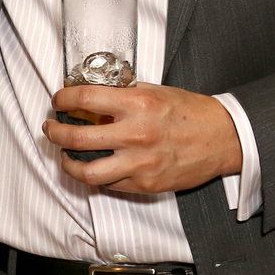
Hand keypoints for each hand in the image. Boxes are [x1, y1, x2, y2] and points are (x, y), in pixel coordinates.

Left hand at [44, 83, 240, 195]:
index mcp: (137, 104)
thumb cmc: (190, 112)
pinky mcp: (145, 183)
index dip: (63, 99)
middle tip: (51, 128)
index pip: (84, 99)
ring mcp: (140, 163)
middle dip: (55, 132)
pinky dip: (97, 175)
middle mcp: (136, 134)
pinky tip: (94, 166)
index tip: (59, 100)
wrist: (223, 138)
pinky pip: (110, 184)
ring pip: (87, 171)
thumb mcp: (155, 91)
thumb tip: (91, 93)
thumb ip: (123, 93)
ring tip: (65, 155)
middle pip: (77, 138)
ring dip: (68, 163)